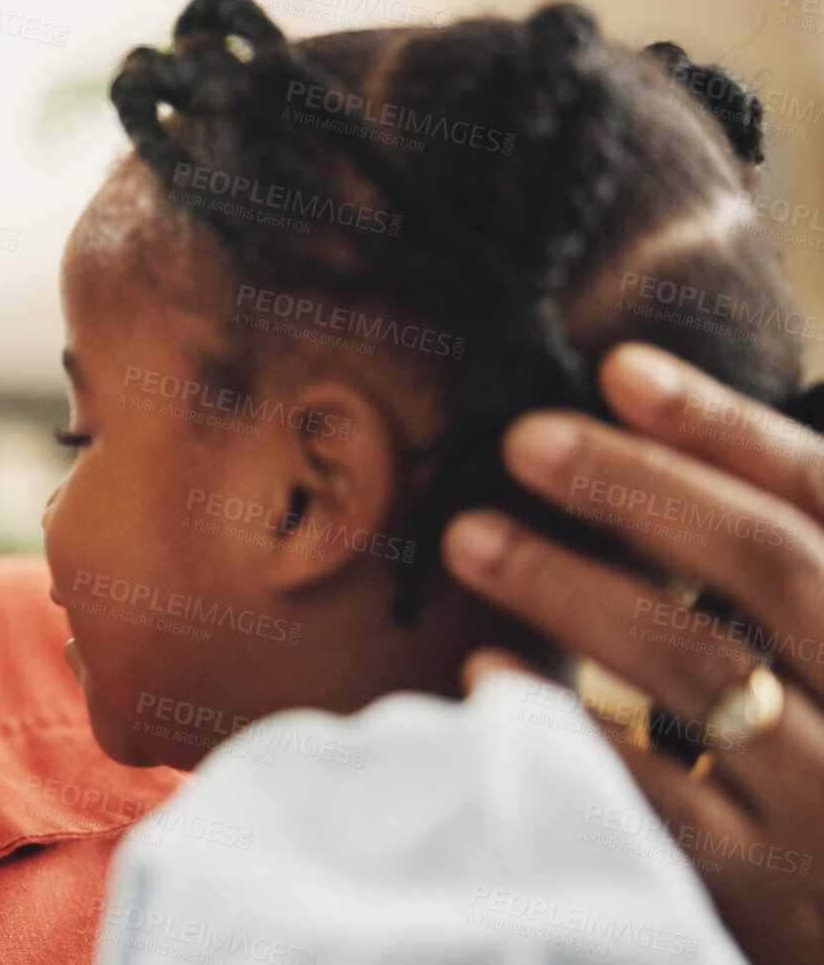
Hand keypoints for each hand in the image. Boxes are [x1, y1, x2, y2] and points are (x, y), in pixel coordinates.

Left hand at [442, 343, 823, 962]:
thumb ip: (784, 565)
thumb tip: (661, 448)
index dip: (726, 427)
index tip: (621, 370)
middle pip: (769, 563)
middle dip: (640, 489)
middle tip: (525, 440)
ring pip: (699, 664)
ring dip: (572, 588)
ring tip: (472, 538)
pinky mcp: (769, 887)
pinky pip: (653, 792)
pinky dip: (566, 721)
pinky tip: (486, 671)